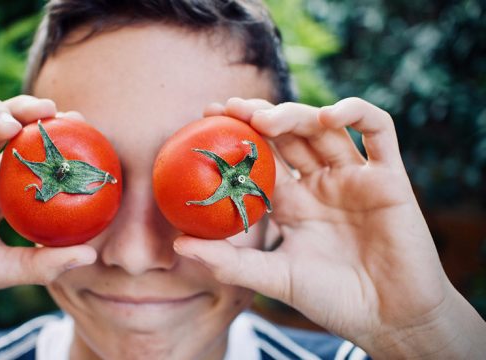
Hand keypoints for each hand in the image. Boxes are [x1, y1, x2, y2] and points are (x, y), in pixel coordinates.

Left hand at [174, 97, 485, 357]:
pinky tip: (329, 116)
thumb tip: (177, 246)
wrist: (390, 320)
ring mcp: (355, 177)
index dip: (238, 135)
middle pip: (290, 135)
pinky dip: (357, 114)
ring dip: (296, 114)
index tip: (207, 118)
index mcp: (294, 203)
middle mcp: (322, 184)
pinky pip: (379, 132)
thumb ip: (229, 261)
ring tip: (265, 119)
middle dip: (260, 116)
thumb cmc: (332, 301)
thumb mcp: (273, 278)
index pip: (263, 158)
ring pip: (326, 128)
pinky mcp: (389, 177)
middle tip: (230, 109)